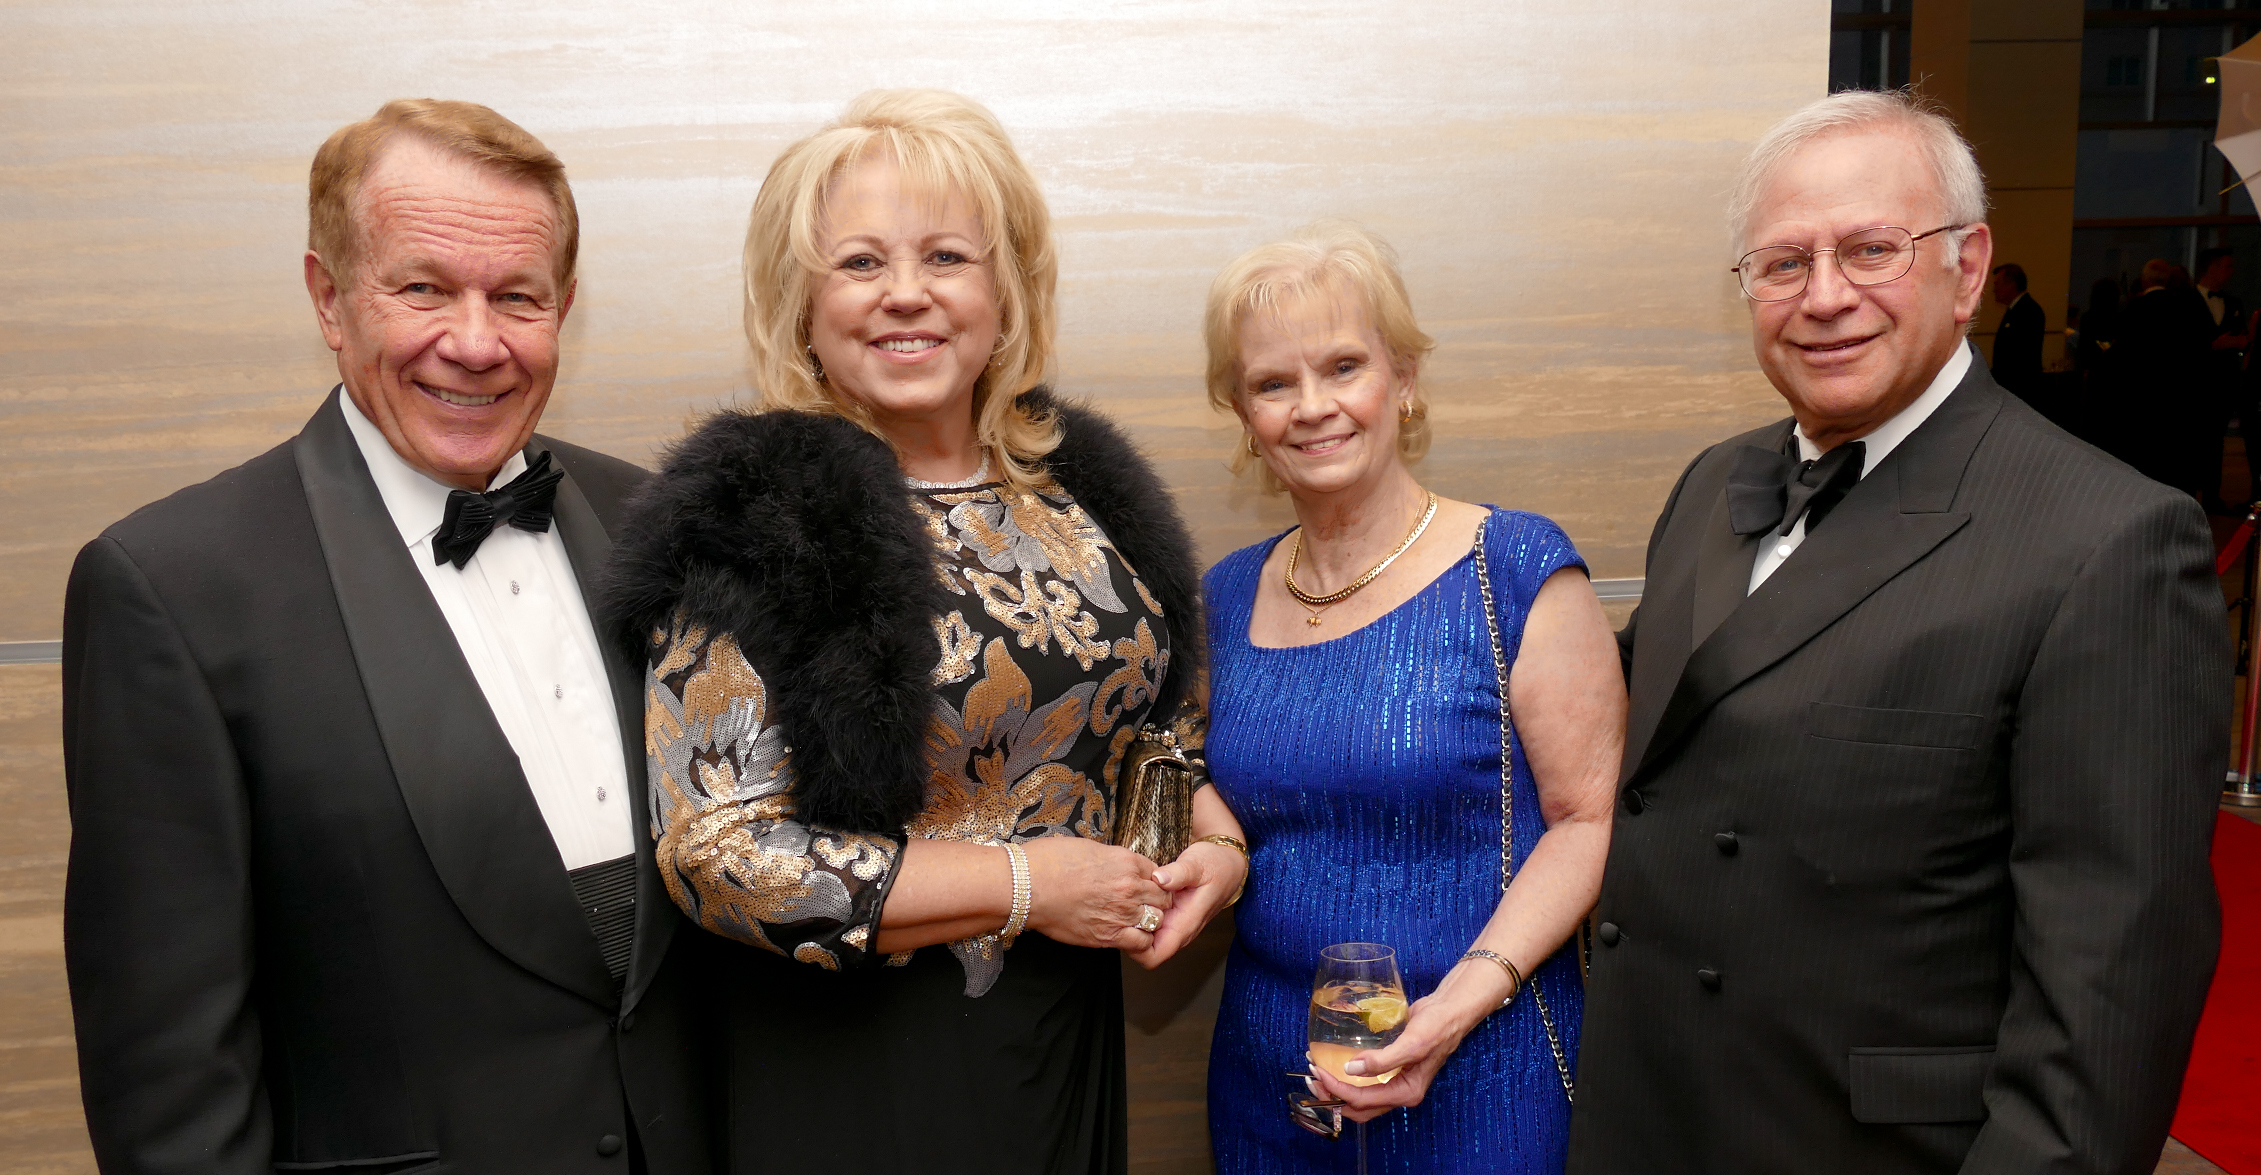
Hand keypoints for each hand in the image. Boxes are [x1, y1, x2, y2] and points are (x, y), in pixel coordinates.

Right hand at [1020, 837, 1169, 951]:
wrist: (1027, 886)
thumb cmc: (1049, 862)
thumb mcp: (1089, 848)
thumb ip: (1113, 859)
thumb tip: (1119, 866)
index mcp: (1126, 861)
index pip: (1159, 873)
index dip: (1153, 880)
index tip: (1145, 886)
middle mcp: (1130, 887)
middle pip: (1163, 898)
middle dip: (1157, 901)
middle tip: (1144, 905)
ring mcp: (1122, 913)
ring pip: (1157, 920)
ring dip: (1150, 921)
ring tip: (1137, 921)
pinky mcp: (1109, 935)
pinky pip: (1142, 942)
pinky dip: (1140, 941)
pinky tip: (1130, 936)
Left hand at [1124, 840, 1247, 968]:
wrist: (1227, 864)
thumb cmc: (1215, 865)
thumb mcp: (1197, 864)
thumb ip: (1178, 873)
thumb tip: (1159, 878)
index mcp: (1184, 925)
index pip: (1155, 956)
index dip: (1135, 949)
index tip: (1125, 926)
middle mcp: (1177, 930)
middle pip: (1143, 951)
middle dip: (1128, 936)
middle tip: (1118, 911)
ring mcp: (1172, 924)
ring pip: (1143, 938)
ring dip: (1132, 925)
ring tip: (1123, 903)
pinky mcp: (1168, 915)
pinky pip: (1147, 924)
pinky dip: (1137, 915)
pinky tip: (1132, 897)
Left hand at [1306, 965, 1499, 1122]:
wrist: (1449, 1010)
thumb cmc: (1435, 1027)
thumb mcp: (1412, 1044)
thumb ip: (1383, 1060)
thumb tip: (1351, 1069)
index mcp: (1406, 1093)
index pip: (1362, 1101)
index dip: (1337, 1089)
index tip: (1319, 1072)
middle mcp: (1399, 1092)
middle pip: (1359, 1106)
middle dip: (1333, 1097)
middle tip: (1312, 1078)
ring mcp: (1394, 1081)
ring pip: (1359, 1096)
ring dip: (1337, 1088)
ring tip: (1317, 1072)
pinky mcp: (1390, 1069)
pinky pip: (1364, 1081)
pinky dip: (1346, 1076)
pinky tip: (1333, 1063)